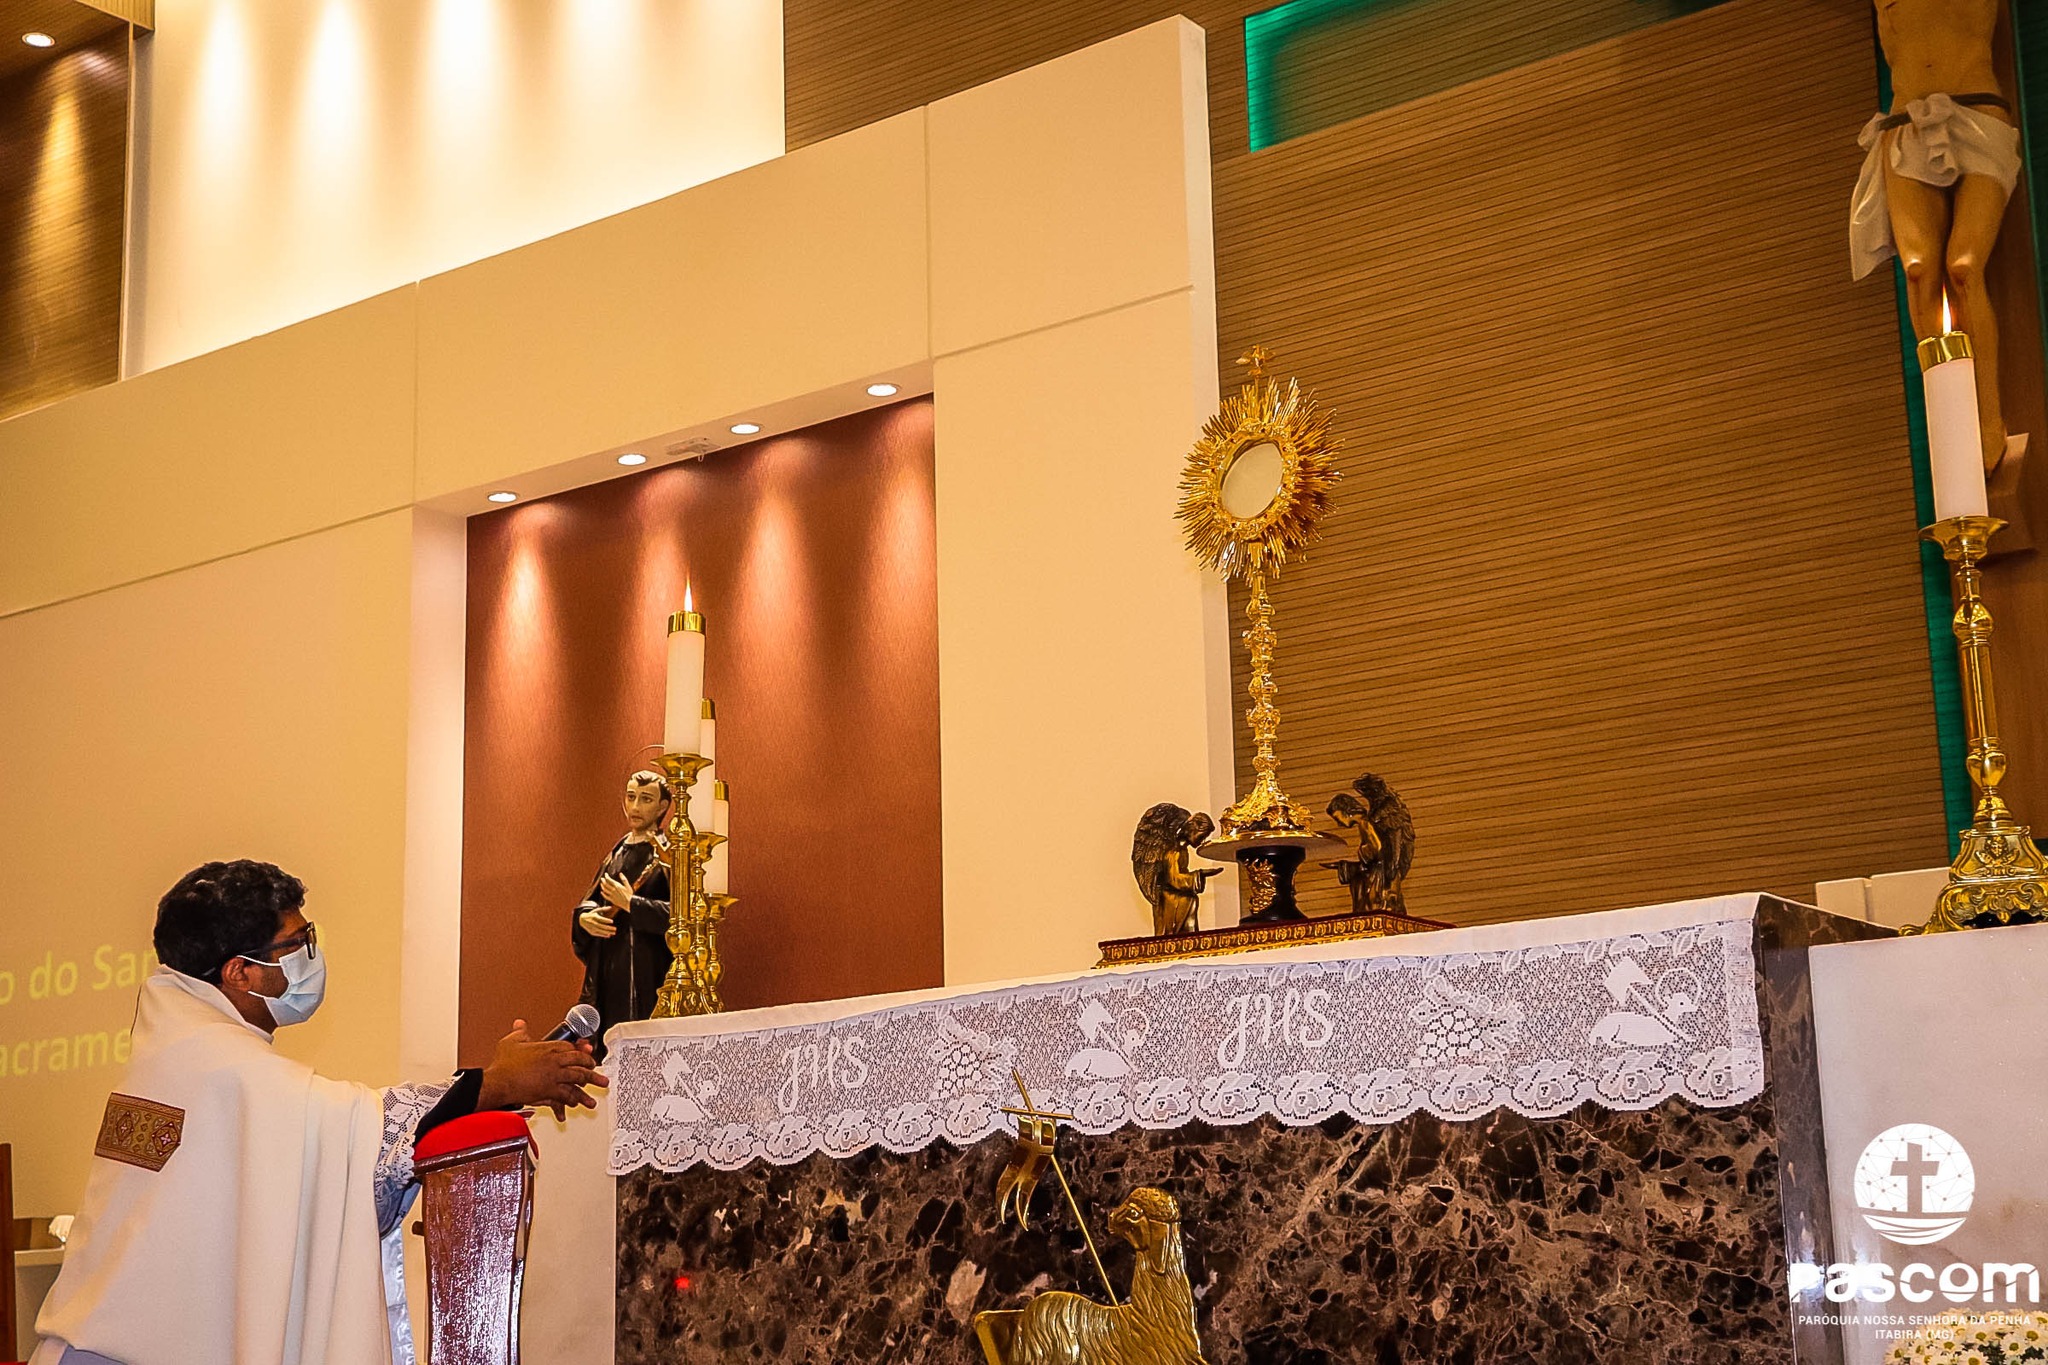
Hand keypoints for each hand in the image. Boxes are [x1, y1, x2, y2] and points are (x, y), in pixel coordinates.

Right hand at [478, 1020, 607, 1121]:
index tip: (588, 1052)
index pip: (571, 1048)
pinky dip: (570, 1101)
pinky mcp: (548, 1092)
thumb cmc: (503, 1064)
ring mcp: (553, 1078)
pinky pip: (565, 1097)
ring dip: (589, 1088)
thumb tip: (520, 1024)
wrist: (497, 1082)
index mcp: (548, 1048)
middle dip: (592, 1069)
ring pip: (577, 1081)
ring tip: (597, 1093)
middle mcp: (554, 1062)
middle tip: (601, 1076)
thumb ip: (520, 1032)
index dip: (582, 1050)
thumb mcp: (512, 1042)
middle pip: (580, 1064)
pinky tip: (575, 1105)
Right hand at [578, 907, 616, 937]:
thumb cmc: (591, 914)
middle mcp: (593, 923)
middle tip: (615, 928)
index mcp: (594, 917)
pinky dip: (603, 935)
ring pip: (600, 931)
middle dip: (609, 928)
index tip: (612, 921)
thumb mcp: (596, 910)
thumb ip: (603, 909)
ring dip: (608, 932)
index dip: (606, 920)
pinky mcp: (591, 932)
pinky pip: (598, 934)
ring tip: (614, 933)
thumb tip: (610, 907)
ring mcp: (592, 928)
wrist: (581, 920)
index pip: (601, 919)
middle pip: (602, 926)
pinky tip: (609, 935)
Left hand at [600, 874, 632, 911]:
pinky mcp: (611, 899)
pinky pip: (605, 896)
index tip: (605, 874)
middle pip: (606, 884)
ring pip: (604, 890)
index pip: (609, 880)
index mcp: (617, 886)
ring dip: (602, 886)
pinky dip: (603, 894)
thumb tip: (620, 873)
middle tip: (602, 878)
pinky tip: (602, 892)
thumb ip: (624, 879)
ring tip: (601, 884)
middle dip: (603, 880)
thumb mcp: (628, 886)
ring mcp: (612, 895)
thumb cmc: (629, 894)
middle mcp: (613, 890)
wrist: (629, 903)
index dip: (606, 876)